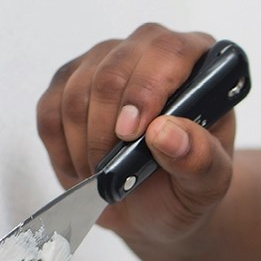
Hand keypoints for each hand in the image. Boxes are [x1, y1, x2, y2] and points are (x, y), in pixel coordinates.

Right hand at [36, 23, 236, 244]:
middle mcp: (149, 52)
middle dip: (106, 127)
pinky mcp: (68, 84)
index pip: (169, 52)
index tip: (131, 134)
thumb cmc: (188, 186)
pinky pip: (50, 109)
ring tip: (104, 175)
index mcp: (199, 65)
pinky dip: (63, 149)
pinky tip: (83, 169)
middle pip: (113, 67)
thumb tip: (165, 133)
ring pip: (76, 90)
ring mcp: (106, 62)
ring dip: (85, 144)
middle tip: (112, 169)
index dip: (146, 89)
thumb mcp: (209, 184)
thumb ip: (200, 160)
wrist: (159, 208)